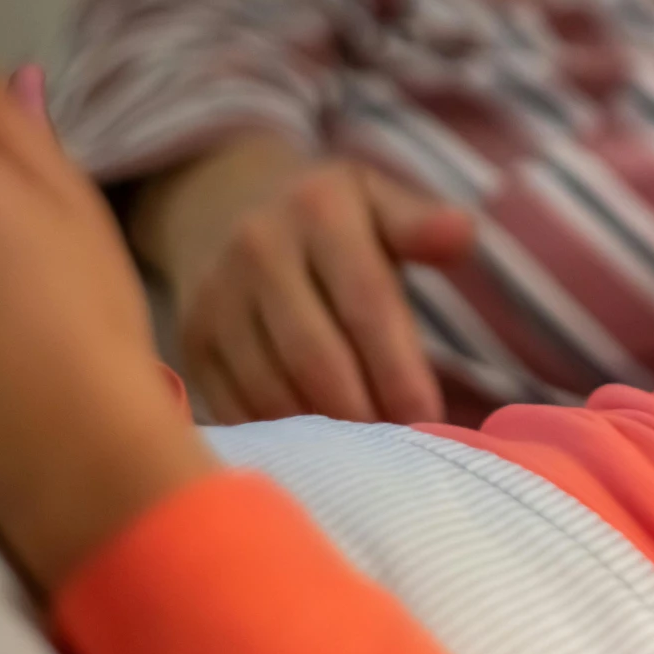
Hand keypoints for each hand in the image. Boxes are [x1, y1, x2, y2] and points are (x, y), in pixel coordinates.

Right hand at [135, 140, 461, 424]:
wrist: (221, 202)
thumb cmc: (327, 215)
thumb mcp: (377, 198)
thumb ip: (420, 223)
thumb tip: (463, 234)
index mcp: (319, 209)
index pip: (367, 302)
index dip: (398, 367)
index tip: (427, 417)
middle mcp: (258, 249)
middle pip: (316, 354)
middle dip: (363, 410)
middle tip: (400, 447)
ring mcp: (215, 296)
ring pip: (272, 386)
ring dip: (322, 432)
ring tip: (364, 455)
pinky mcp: (190, 339)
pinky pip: (234, 403)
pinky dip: (280, 433)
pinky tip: (315, 449)